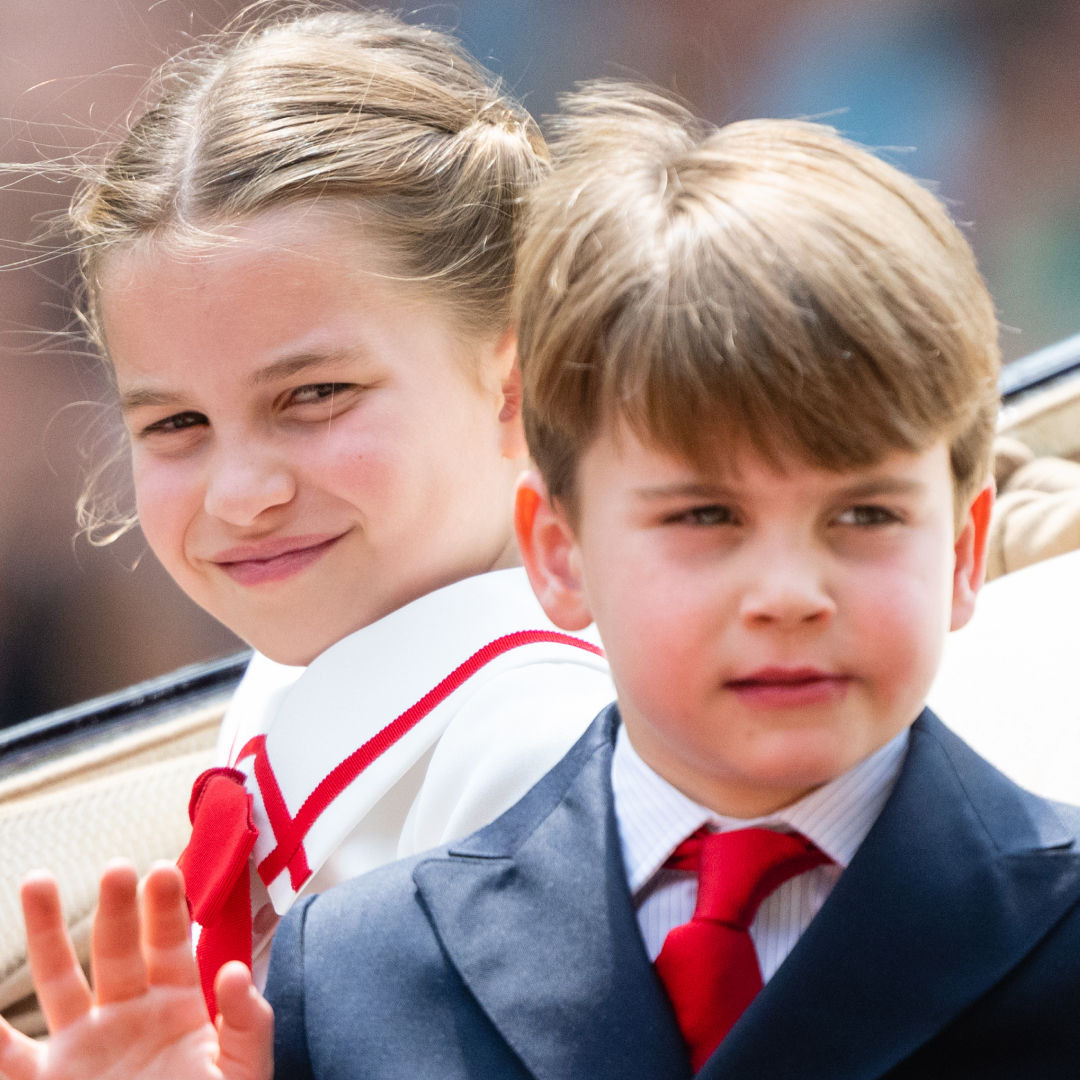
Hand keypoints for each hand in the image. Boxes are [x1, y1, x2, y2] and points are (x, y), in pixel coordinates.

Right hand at [0, 860, 272, 1079]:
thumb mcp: (241, 1071)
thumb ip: (246, 1023)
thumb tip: (235, 971)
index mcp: (177, 1005)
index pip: (170, 944)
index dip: (166, 908)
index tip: (164, 871)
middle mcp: (127, 1014)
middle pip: (116, 949)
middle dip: (116, 908)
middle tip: (117, 867)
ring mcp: (85, 1044)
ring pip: (59, 979)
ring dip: (46, 932)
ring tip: (37, 881)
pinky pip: (13, 1057)